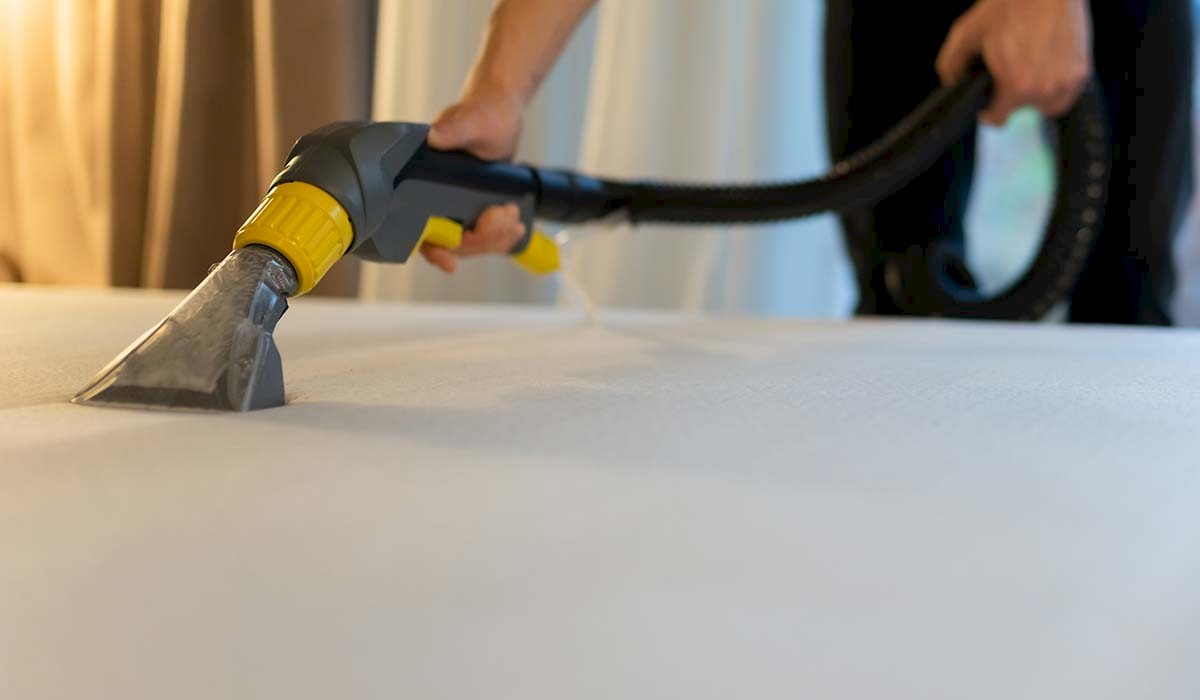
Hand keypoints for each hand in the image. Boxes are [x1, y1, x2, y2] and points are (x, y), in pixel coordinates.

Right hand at [420, 84, 527, 273]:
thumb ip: (454, 128)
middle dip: (482, 237)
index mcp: (420, 181)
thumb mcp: (471, 121)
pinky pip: (482, 235)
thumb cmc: (483, 113)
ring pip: (470, 243)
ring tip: (513, 217)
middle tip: (504, 213)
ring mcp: (454, 207)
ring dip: (495, 238)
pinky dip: (499, 236)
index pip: (418, 228)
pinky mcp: (472, 209)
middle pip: (452, 242)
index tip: (448, 263)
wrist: (501, 114)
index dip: (432, 249)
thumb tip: (435, 136)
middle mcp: (434, 199)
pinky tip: (515, 227)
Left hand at [936, 0, 1092, 125]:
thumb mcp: (967, 32)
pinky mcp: (1083, 71)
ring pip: (1046, 106)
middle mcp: (1045, 89)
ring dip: (1035, 94)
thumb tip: (951, 84)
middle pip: (1021, 110)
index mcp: (1016, 85)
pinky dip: (1056, 84)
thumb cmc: (1011, 4)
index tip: (987, 96)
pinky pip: (1067, 93)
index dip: (987, 107)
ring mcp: (1068, 81)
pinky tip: (1045, 64)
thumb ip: (951, 66)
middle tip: (1008, 69)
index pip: (997, 119)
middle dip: (1011, 95)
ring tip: (1028, 68)